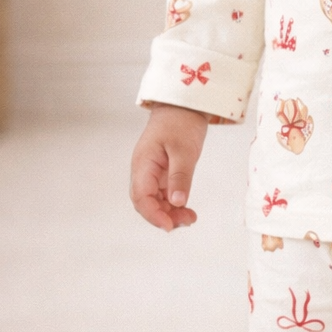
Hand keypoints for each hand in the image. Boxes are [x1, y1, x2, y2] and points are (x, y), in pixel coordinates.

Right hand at [130, 104, 208, 230]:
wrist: (183, 105)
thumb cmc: (180, 122)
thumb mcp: (184, 150)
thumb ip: (180, 176)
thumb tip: (177, 202)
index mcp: (143, 164)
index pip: (140, 197)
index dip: (153, 215)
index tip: (170, 226)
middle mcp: (144, 171)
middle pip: (146, 203)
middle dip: (163, 216)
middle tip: (187, 221)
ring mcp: (152, 173)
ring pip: (155, 201)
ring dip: (170, 213)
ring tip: (190, 218)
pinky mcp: (162, 173)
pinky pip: (163, 194)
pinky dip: (173, 204)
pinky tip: (187, 209)